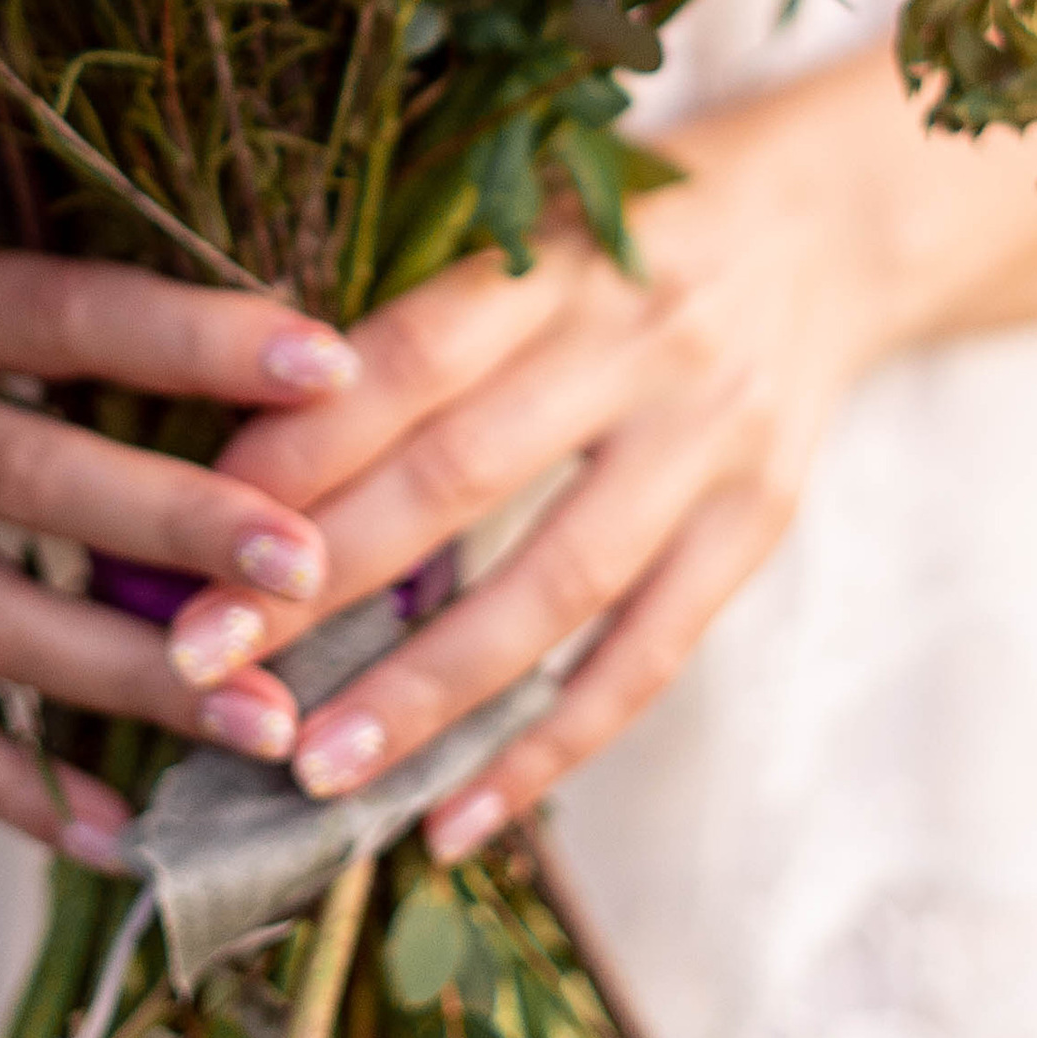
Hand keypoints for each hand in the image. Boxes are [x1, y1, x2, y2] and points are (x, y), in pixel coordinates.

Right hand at [0, 158, 359, 855]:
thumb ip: (15, 226)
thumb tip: (229, 240)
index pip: (62, 311)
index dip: (193, 332)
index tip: (332, 357)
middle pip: (33, 476)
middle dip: (182, 530)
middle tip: (315, 570)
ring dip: (128, 683)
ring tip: (265, 729)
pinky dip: (5, 780)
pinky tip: (114, 836)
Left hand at [165, 0, 1036, 859]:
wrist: (844, 218)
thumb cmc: (639, 224)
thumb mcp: (538, 223)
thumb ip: (422, 324)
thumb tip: (248, 454)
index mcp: (564, 256)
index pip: (414, 355)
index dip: (301, 441)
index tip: (192, 520)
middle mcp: (641, 346)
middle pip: (464, 477)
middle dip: (320, 577)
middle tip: (198, 663)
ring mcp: (711, 444)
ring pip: (554, 588)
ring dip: (426, 690)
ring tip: (317, 770)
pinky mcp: (759, 525)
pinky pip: (647, 656)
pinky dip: (551, 745)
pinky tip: (457, 818)